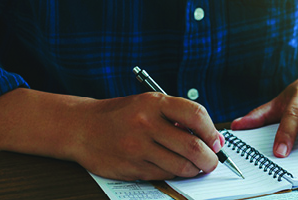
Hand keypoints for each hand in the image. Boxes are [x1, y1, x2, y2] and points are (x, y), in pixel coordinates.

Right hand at [0, 89, 223, 180]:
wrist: (81, 128)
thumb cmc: (122, 115)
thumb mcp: (149, 104)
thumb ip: (180, 117)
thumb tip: (214, 139)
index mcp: (154, 103)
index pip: (196, 115)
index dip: (212, 131)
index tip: (216, 141)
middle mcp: (146, 123)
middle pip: (192, 146)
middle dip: (210, 159)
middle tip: (212, 162)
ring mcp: (137, 147)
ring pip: (181, 166)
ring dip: (195, 170)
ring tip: (195, 167)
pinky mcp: (132, 167)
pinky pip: (165, 175)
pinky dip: (175, 174)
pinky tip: (173, 167)